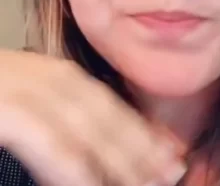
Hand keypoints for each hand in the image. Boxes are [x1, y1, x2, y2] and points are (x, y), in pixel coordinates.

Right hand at [0, 49, 185, 185]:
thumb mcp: (23, 106)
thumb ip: (56, 121)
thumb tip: (91, 156)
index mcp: (52, 75)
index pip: (110, 104)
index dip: (143, 131)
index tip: (173, 153)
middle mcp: (44, 76)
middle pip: (106, 114)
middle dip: (143, 147)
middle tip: (173, 172)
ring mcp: (23, 87)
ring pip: (87, 127)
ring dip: (121, 161)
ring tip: (145, 185)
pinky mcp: (4, 108)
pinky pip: (50, 143)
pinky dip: (76, 168)